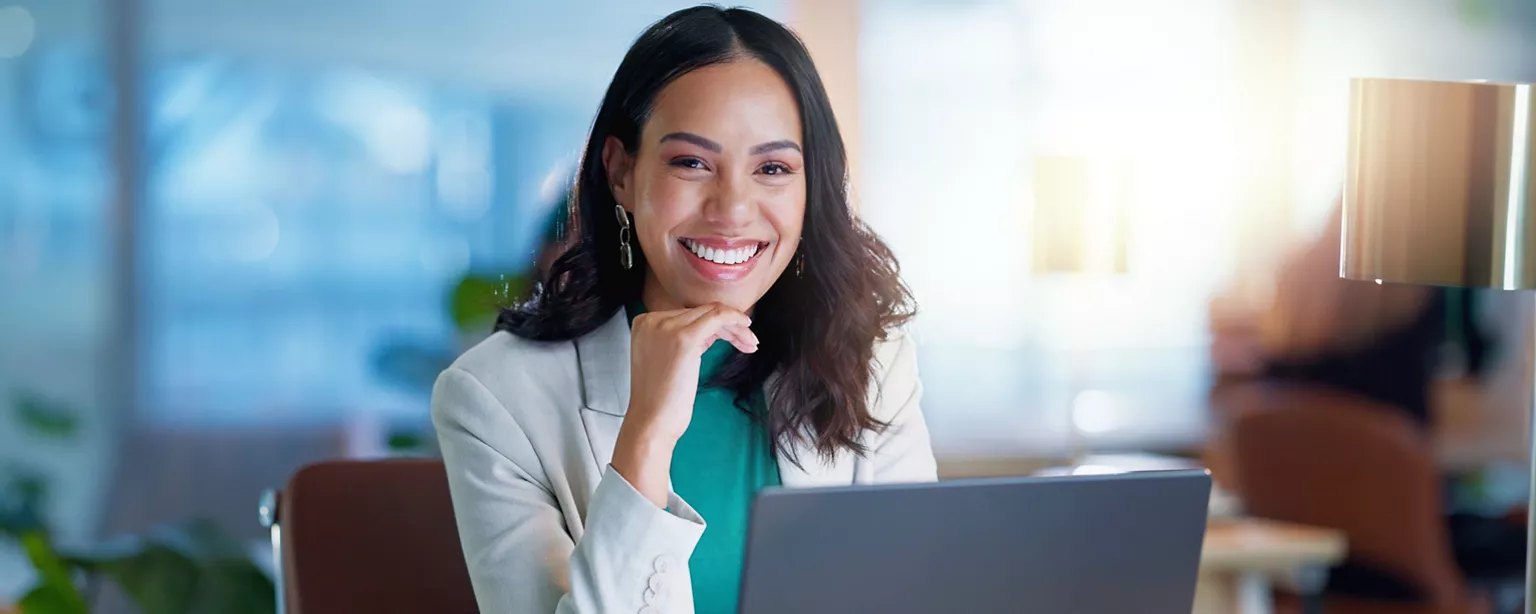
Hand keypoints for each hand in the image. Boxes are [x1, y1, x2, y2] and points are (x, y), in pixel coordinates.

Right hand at [611, 303, 757, 506]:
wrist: (651, 423)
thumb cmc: (660, 400)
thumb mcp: (666, 360)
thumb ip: (682, 340)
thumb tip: (711, 332)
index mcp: (644, 323)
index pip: (688, 314)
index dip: (714, 325)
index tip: (732, 337)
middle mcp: (652, 320)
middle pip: (701, 312)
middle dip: (729, 325)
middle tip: (748, 341)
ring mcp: (667, 327)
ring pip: (712, 314)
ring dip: (736, 326)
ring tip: (750, 344)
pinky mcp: (684, 338)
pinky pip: (718, 318)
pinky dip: (736, 320)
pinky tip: (748, 334)